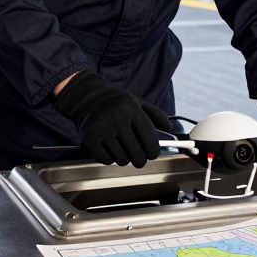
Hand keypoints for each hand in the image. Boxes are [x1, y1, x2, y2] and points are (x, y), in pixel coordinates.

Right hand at [53, 71, 171, 166]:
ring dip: (123, 158)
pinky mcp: (90, 137)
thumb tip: (169, 128)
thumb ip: (155, 114)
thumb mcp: (137, 102)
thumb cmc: (116, 102)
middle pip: (137, 155)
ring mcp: (103, 128)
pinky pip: (106, 160)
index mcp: (132, 109)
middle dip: (140, 159)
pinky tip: (108, 148)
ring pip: (122, 159)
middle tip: (137, 157)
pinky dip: (109, 158)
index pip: (150, 140)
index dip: (153, 152)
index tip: (152, 155)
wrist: (87, 97)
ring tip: (121, 148)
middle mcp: (118, 118)